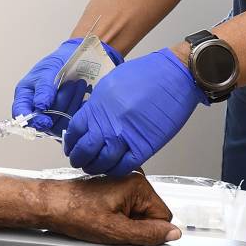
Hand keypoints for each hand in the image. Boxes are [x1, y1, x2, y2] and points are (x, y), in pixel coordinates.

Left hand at [0, 173, 178, 245]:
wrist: (50, 203)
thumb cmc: (75, 211)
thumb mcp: (117, 230)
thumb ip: (149, 233)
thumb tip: (171, 233)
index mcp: (137, 183)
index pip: (163, 215)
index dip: (149, 230)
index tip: (130, 231)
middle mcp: (131, 176)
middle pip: (150, 211)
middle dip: (136, 224)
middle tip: (113, 226)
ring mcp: (120, 178)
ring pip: (137, 210)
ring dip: (125, 220)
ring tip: (104, 220)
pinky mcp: (111, 183)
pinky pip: (125, 205)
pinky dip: (116, 214)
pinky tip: (100, 215)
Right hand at [12, 37, 123, 133]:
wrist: (74, 60)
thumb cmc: (56, 63)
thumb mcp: (48, 71)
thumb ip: (44, 89)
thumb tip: (40, 107)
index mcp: (25, 97)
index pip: (21, 115)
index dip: (32, 121)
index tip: (46, 121)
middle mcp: (36, 110)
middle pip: (43, 123)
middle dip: (60, 104)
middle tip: (71, 84)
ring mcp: (51, 116)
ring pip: (59, 124)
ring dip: (71, 104)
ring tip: (79, 84)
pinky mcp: (65, 118)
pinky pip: (71, 122)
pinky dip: (78, 109)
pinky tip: (83, 95)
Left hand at [64, 49, 203, 176]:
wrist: (174, 77)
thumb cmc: (147, 74)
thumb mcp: (111, 83)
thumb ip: (98, 105)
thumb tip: (90, 120)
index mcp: (98, 106)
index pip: (75, 131)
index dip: (71, 142)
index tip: (71, 146)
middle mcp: (108, 124)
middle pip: (84, 151)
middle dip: (79, 158)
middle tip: (80, 160)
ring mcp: (126, 138)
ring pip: (102, 163)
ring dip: (95, 167)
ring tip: (94, 167)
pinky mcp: (144, 147)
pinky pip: (124, 167)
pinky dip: (115, 170)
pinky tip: (113, 167)